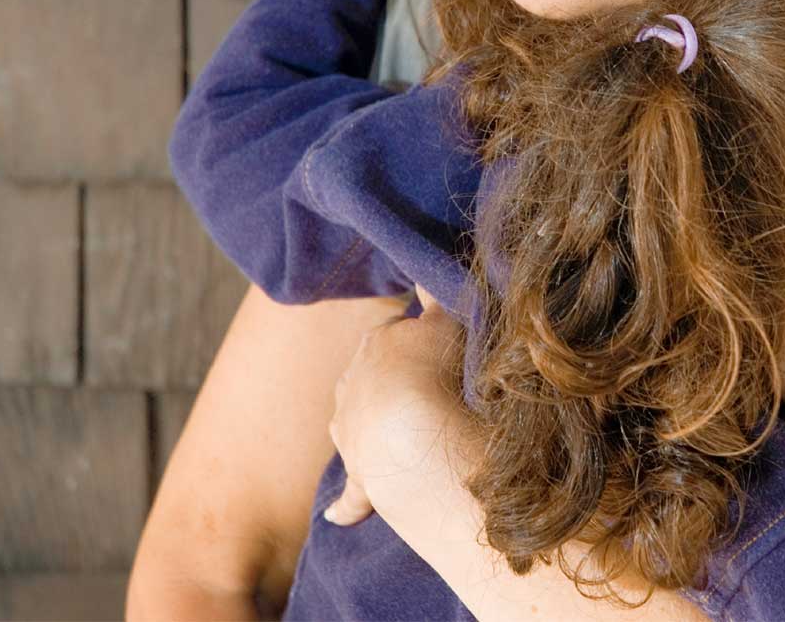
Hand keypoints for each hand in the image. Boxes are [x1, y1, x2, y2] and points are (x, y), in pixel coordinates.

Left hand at [322, 285, 470, 526]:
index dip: (416, 344)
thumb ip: (437, 296)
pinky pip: (353, 494)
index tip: (435, 352)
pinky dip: (348, 505)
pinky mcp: (359, 478)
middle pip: (372, 382)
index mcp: (376, 347)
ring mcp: (352, 433)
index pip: (394, 338)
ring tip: (401, 441)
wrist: (408, 429)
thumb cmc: (433, 369)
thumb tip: (428, 268)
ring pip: (355, 428)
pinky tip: (339, 517)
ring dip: (369, 433)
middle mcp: (354, 387)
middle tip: (430, 395)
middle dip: (392, 386)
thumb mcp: (445, 323)